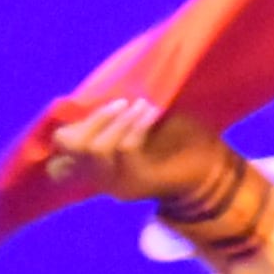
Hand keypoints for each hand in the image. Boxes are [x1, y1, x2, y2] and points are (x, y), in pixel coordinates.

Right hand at [38, 94, 234, 211]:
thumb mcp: (140, 120)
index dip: (64, 126)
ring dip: (115, 120)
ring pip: (94, 148)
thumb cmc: (179, 137)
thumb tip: (94, 90)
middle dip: (91, 118)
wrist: (218, 168)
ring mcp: (118, 183)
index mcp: (93, 165)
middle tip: (120, 103)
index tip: (90, 105)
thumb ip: (114, 112)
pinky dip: (136, 124)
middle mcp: (99, 177)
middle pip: (67, 145)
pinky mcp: (140, 182)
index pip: (55, 152)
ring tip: (139, 105)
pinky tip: (151, 111)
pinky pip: (126, 148)